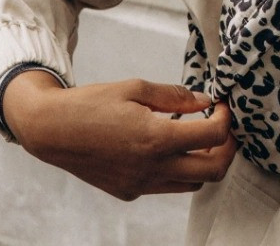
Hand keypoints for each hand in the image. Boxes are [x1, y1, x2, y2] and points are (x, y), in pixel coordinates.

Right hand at [3, 72, 236, 200]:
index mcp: (155, 139)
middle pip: (213, 172)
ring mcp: (139, 185)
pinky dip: (178, 169)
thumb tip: (204, 100)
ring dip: (204, 162)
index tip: (222, 106)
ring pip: (192, 184)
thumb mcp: (136, 87)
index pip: (213, 137)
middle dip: (227, 149)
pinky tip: (168, 147)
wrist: (51, 131)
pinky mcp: (128, 192)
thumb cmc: (92, 104)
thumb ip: (175, 95)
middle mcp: (150, 168)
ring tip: (198, 137)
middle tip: (223, 128)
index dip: (226, 120)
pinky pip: (166, 186)